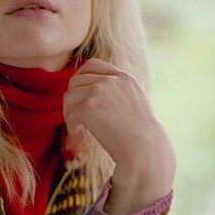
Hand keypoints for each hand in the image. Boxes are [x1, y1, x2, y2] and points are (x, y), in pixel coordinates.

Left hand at [63, 58, 175, 214]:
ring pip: (69, 96)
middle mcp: (111, 79)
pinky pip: (70, 113)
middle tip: (77, 119)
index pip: (92, 65)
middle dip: (73, 99)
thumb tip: (91, 96)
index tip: (80, 96)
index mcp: (124, 77)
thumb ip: (116, 93)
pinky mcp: (89, 106)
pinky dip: (72, 127)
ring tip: (79, 130)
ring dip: (70, 114)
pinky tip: (80, 136)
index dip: (81, 78)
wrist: (144, 150)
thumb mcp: (134, 103)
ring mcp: (99, 91)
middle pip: (76, 80)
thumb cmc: (141, 135)